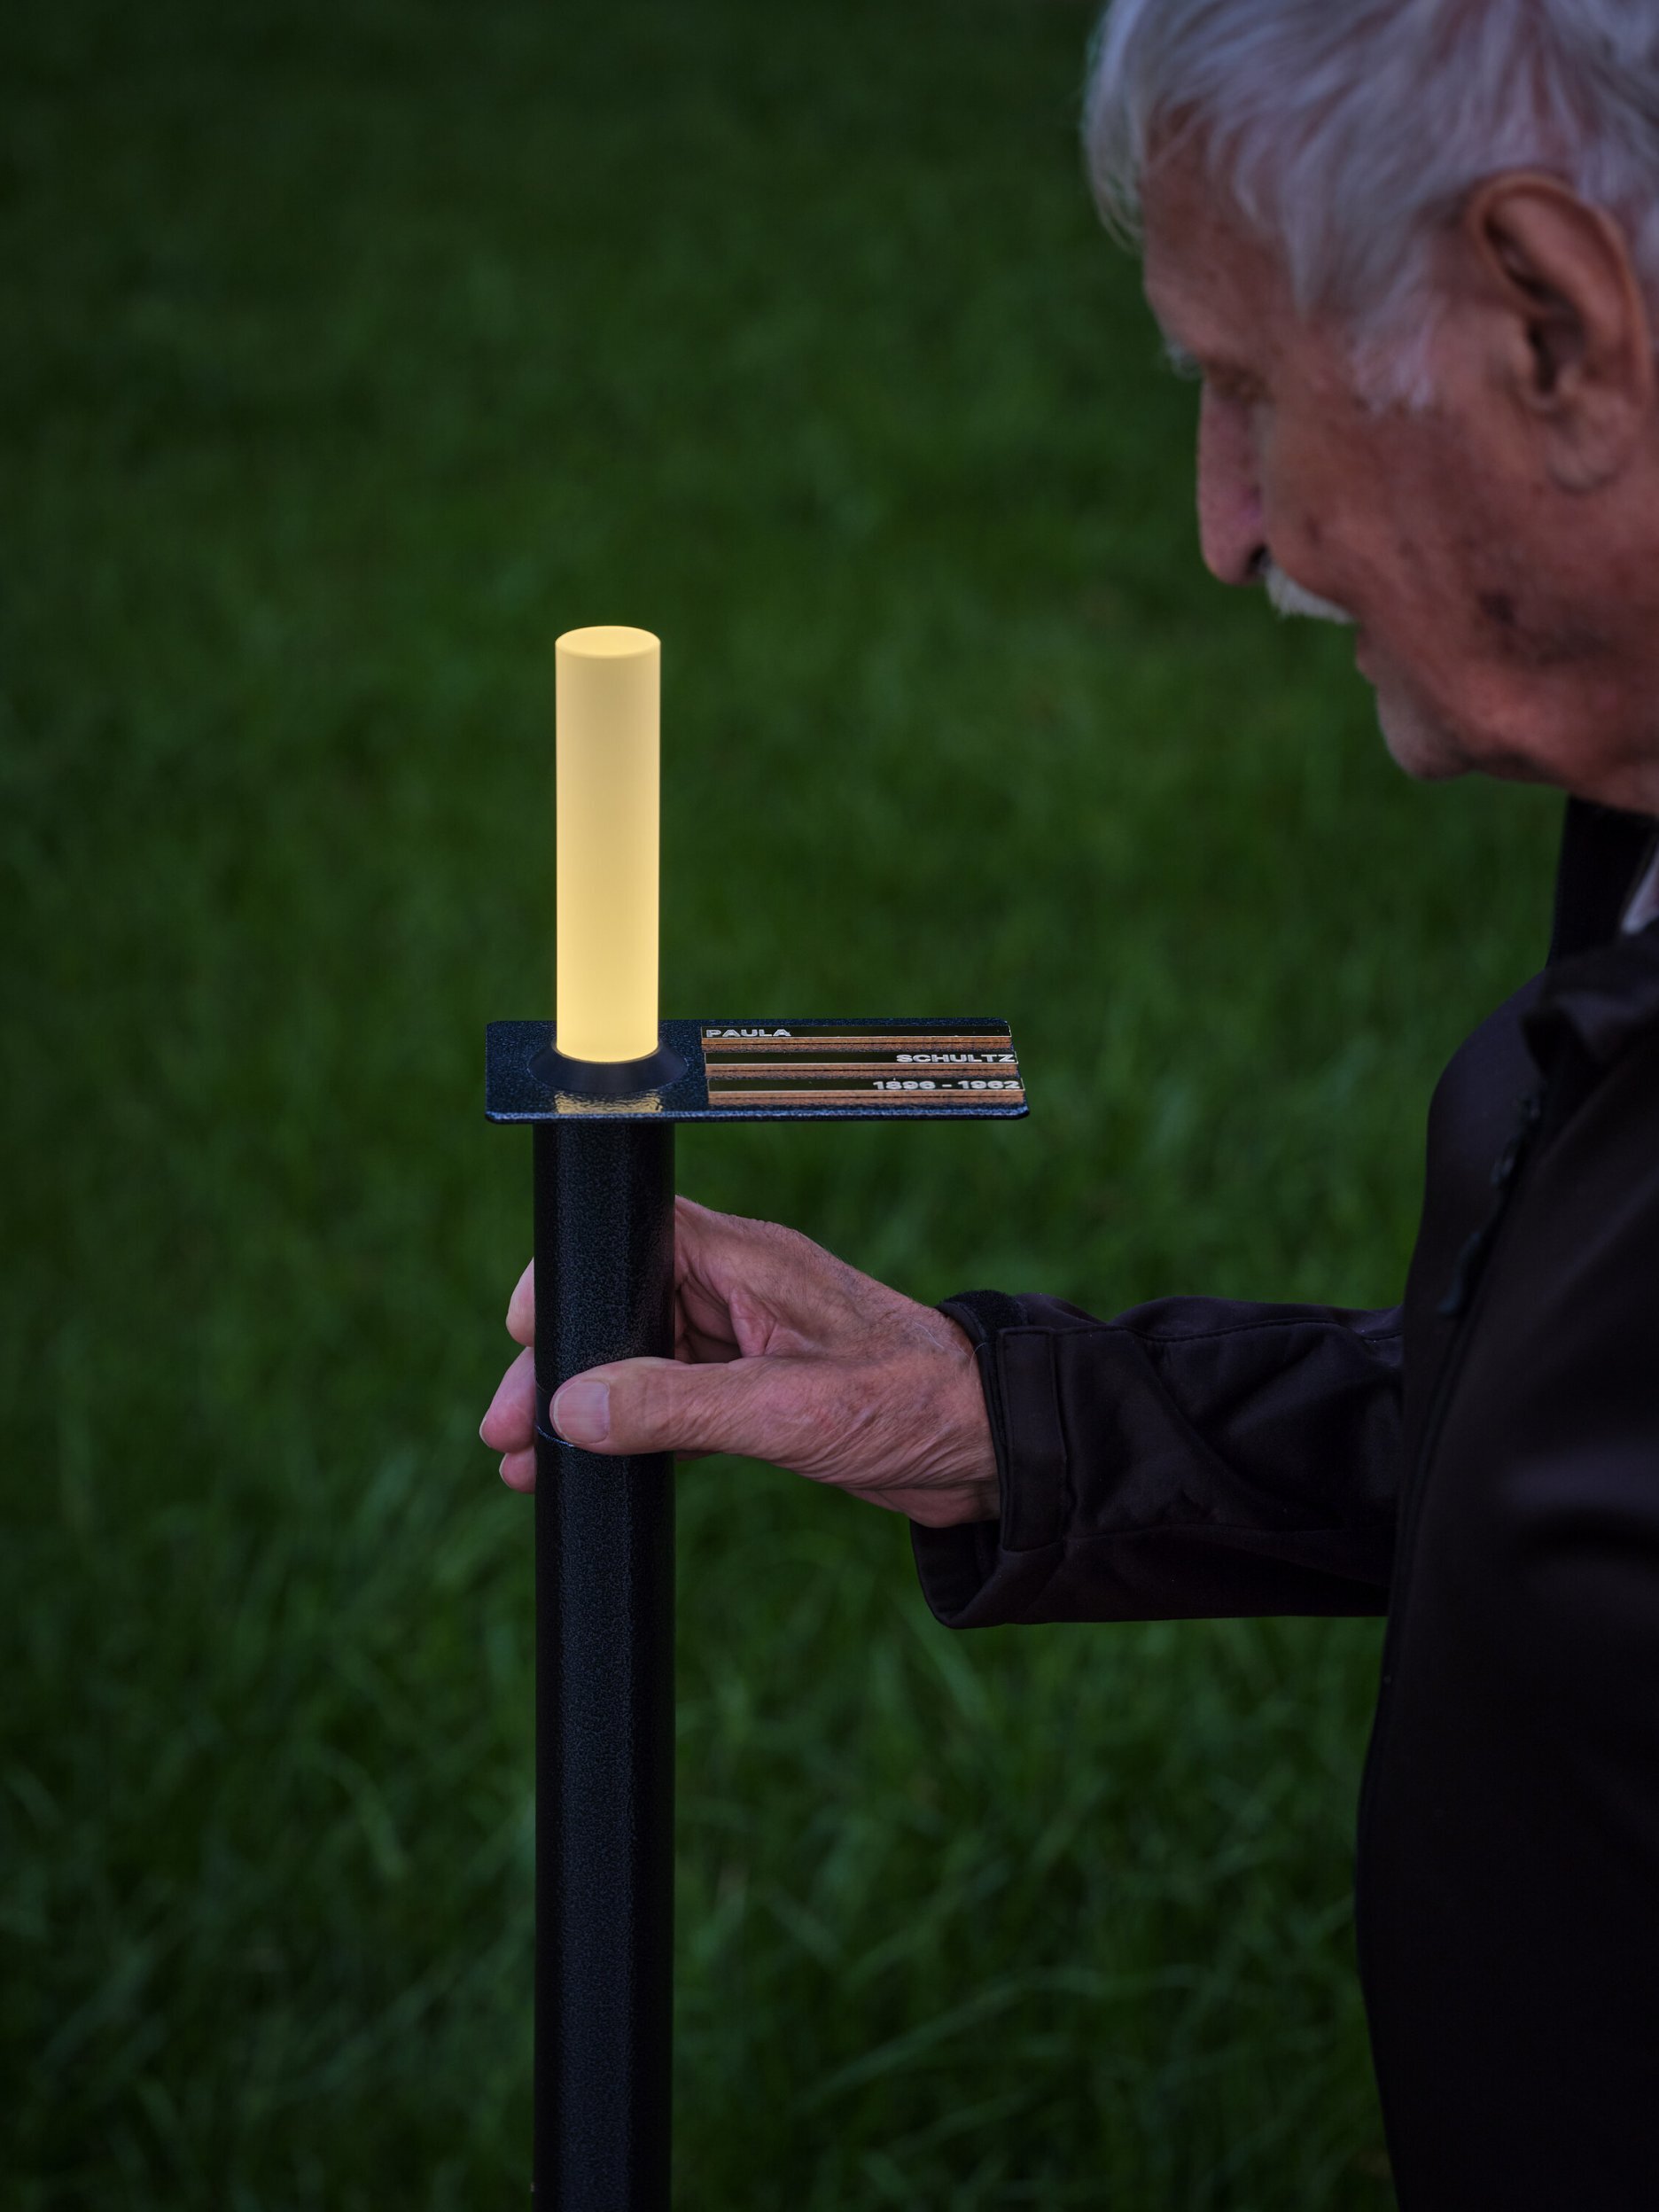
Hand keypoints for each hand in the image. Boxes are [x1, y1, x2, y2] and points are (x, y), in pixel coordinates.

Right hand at [479, 1196, 998, 1527]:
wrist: (997, 1455)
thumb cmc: (915, 1406)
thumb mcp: (785, 1412)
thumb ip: (675, 1407)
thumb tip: (570, 1407)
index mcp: (749, 1264)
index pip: (633, 1238)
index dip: (570, 1280)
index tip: (520, 1338)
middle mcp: (744, 1292)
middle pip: (623, 1306)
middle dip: (559, 1367)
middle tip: (503, 1429)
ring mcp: (753, 1343)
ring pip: (643, 1362)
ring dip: (587, 1408)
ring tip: (524, 1465)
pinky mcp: (765, 1395)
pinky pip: (677, 1402)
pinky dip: (632, 1434)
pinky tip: (590, 1472)